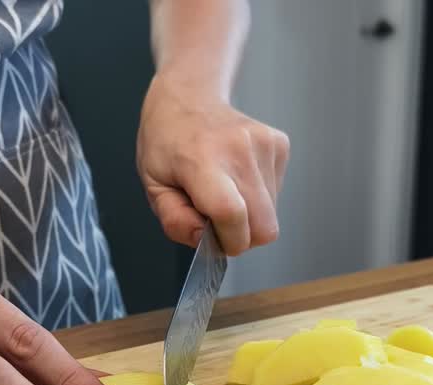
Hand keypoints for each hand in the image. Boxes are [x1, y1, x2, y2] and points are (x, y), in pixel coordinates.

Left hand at [137, 72, 289, 255]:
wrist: (189, 97)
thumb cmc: (166, 142)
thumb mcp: (153, 186)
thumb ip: (175, 220)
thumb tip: (205, 240)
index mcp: (201, 161)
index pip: (231, 215)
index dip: (228, 240)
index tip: (214, 238)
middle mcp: (239, 150)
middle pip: (263, 226)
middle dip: (242, 236)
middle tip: (217, 219)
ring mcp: (265, 145)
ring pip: (272, 215)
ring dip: (250, 216)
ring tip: (224, 191)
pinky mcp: (280, 145)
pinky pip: (277, 194)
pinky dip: (259, 197)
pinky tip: (237, 177)